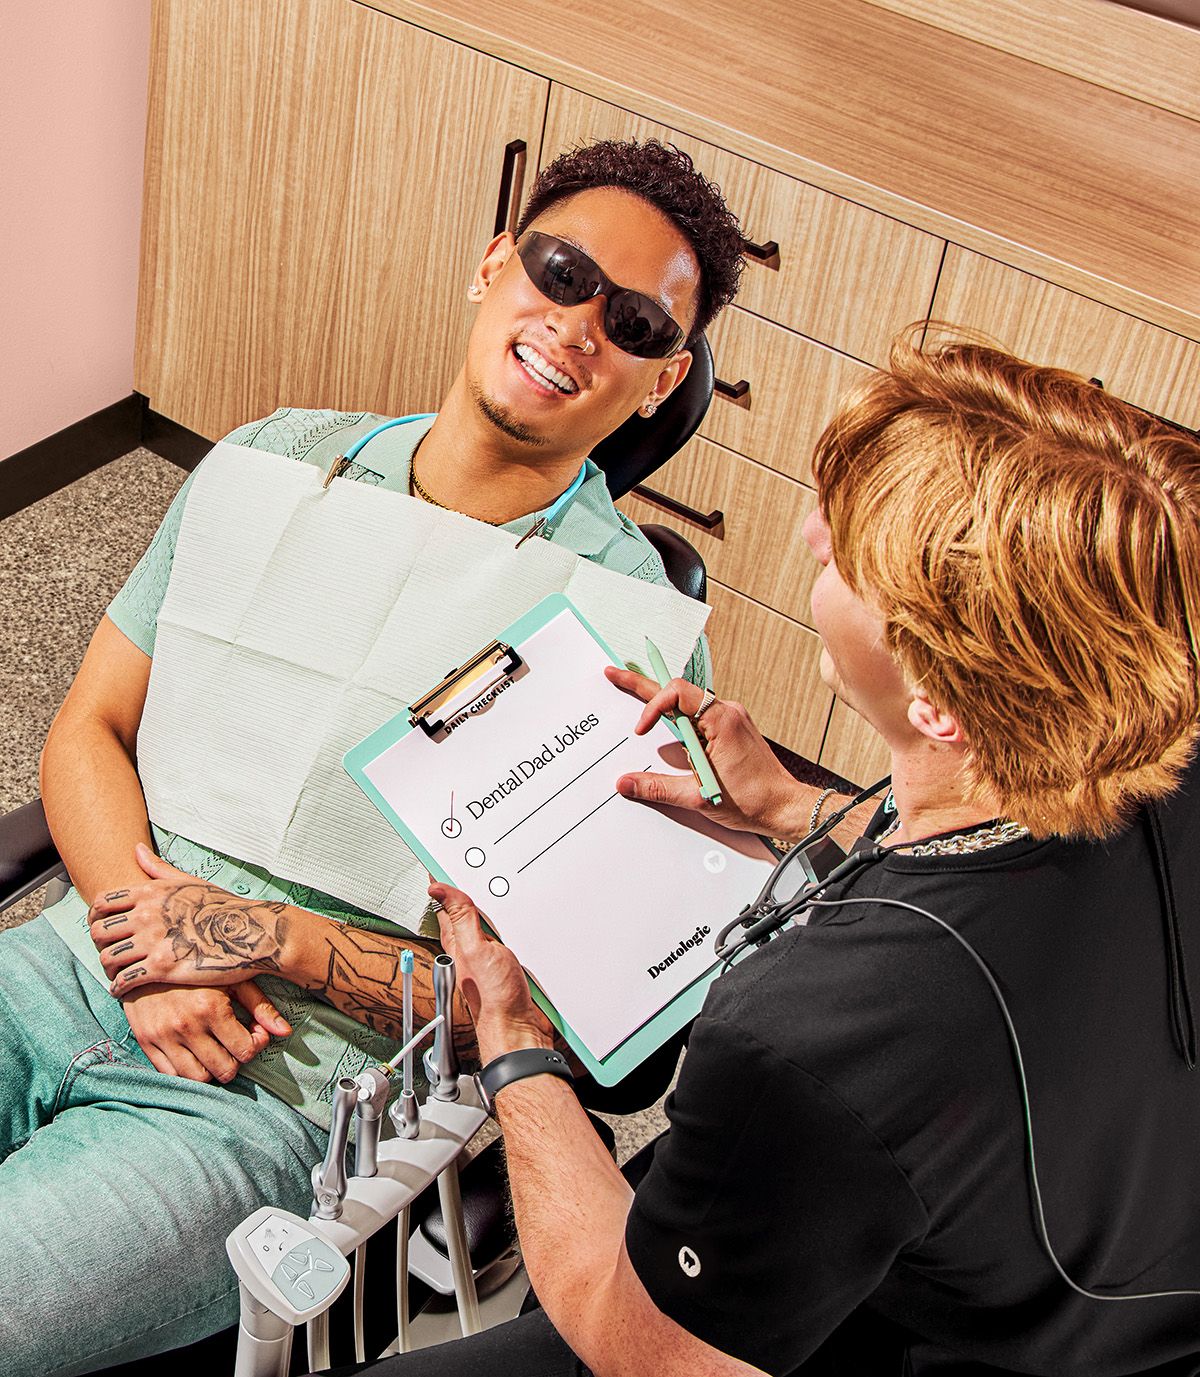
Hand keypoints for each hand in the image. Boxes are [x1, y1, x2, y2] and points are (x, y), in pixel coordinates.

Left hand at [89, 844, 291, 996]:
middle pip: (99, 931)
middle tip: (109, 952)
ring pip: (108, 958)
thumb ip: (158, 868)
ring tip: (116, 973)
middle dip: (99, 944)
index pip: (102, 903)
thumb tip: (136, 849)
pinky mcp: (163, 967)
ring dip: (108, 968)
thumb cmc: (224, 907)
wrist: (251, 932)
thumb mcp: (189, 881)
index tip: (101, 928)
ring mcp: (153, 941)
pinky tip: (124, 989)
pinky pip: (125, 980)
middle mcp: (147, 915)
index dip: (95, 917)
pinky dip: (119, 987)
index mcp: (151, 892)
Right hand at [123, 980, 290, 1081]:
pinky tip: (195, 1053)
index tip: (254, 1032)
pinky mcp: (146, 1041)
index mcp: (211, 1007)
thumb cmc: (199, 964)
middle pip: (223, 1070)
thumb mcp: (233, 977)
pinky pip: (170, 1075)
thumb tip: (286, 1032)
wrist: (148, 956)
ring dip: (212, 1069)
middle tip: (235, 1043)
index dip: (256, 1045)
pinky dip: (186, 1071)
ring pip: (197, 1078)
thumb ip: (260, 1006)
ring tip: (216, 1050)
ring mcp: (163, 1036)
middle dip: (236, 1060)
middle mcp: (186, 1025)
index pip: (245, 1051)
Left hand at [431, 883, 554, 1062]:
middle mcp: (472, 950)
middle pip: (468, 913)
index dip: (442, 886)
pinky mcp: (510, 967)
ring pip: (490, 926)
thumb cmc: (495, 998)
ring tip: (485, 891)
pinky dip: (514, 929)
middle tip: (462, 870)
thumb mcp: (476, 950)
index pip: (446, 907)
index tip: (439, 866)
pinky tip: (517, 924)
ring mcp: (491, 959)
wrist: (520, 1028)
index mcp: (458, 943)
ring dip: (494, 911)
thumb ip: (461, 918)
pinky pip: (510, 940)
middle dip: (468, 894)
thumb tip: (437, 889)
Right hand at [605, 666, 808, 839]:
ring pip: (689, 701)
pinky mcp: (731, 731)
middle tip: (616, 675)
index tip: (641, 730)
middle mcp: (728, 713)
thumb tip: (626, 782)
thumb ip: (658, 787)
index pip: (677, 693)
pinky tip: (665, 723)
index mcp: (722, 720)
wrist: (785, 808)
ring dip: (662, 701)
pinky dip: (678, 716)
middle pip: (679, 691)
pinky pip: (700, 714)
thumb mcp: (698, 796)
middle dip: (644, 685)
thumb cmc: (754, 800)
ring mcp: (731, 720)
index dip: (653, 707)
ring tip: (633, 691)